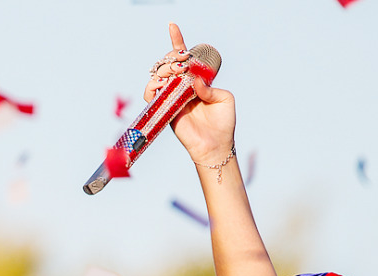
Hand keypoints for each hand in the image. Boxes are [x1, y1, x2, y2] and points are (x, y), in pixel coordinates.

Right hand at [143, 23, 235, 162]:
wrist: (216, 147)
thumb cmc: (223, 125)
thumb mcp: (225, 100)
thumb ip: (211, 87)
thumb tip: (195, 80)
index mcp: (197, 83)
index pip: (186, 60)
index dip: (178, 43)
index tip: (173, 27)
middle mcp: (184, 89)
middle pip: (170, 65)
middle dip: (172, 58)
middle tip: (180, 64)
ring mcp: (174, 99)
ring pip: (159, 77)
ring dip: (163, 71)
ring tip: (172, 74)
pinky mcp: (166, 111)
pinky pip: (152, 97)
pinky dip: (152, 88)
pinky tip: (159, 85)